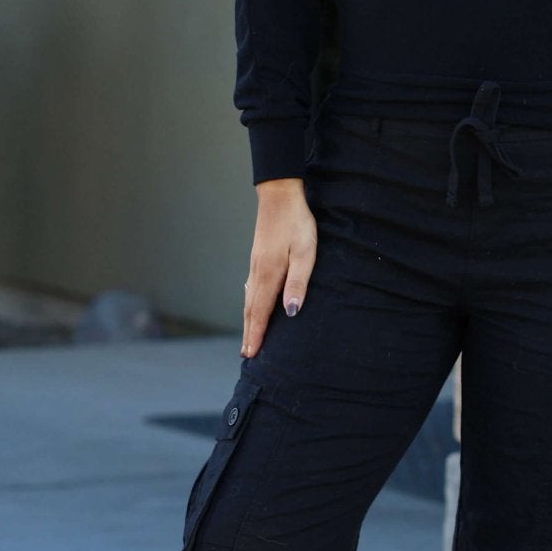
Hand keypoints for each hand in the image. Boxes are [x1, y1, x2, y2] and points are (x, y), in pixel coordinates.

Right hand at [242, 178, 315, 357]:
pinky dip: (249, 304)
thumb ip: (297, 283)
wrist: (279, 195)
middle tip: (246, 355)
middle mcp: (258, 273)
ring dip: (248, 320)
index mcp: (269, 275)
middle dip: (250, 333)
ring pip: (249, 299)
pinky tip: (251, 306)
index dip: (257, 334)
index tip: (252, 354)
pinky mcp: (257, 258)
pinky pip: (250, 289)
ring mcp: (255, 265)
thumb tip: (291, 312)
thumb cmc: (297, 224)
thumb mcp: (305, 253)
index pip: (261, 312)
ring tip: (248, 337)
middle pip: (251, 309)